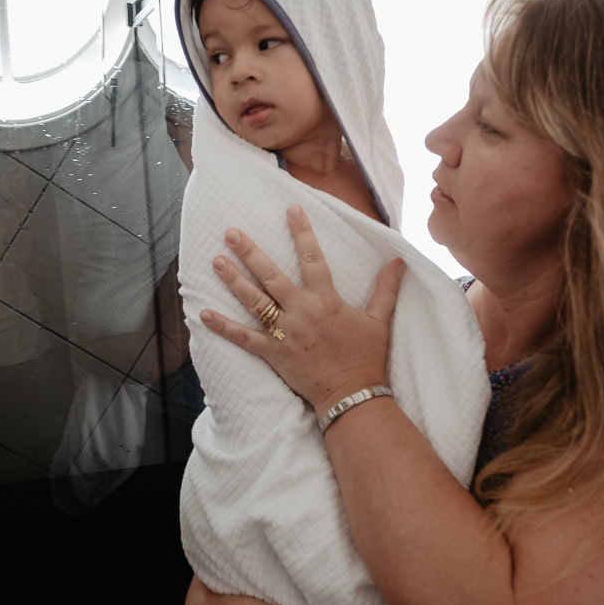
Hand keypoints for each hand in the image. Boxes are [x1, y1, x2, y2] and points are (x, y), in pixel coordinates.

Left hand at [200, 205, 405, 416]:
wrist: (353, 395)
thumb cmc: (366, 357)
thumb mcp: (379, 320)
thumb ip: (385, 289)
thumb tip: (399, 261)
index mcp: (326, 300)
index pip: (313, 258)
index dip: (302, 232)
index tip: (290, 209)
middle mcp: (302, 312)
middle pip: (272, 275)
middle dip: (250, 252)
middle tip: (231, 232)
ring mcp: (285, 333)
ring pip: (255, 301)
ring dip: (234, 281)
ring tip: (216, 261)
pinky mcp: (274, 353)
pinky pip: (244, 338)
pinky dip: (223, 326)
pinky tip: (204, 313)